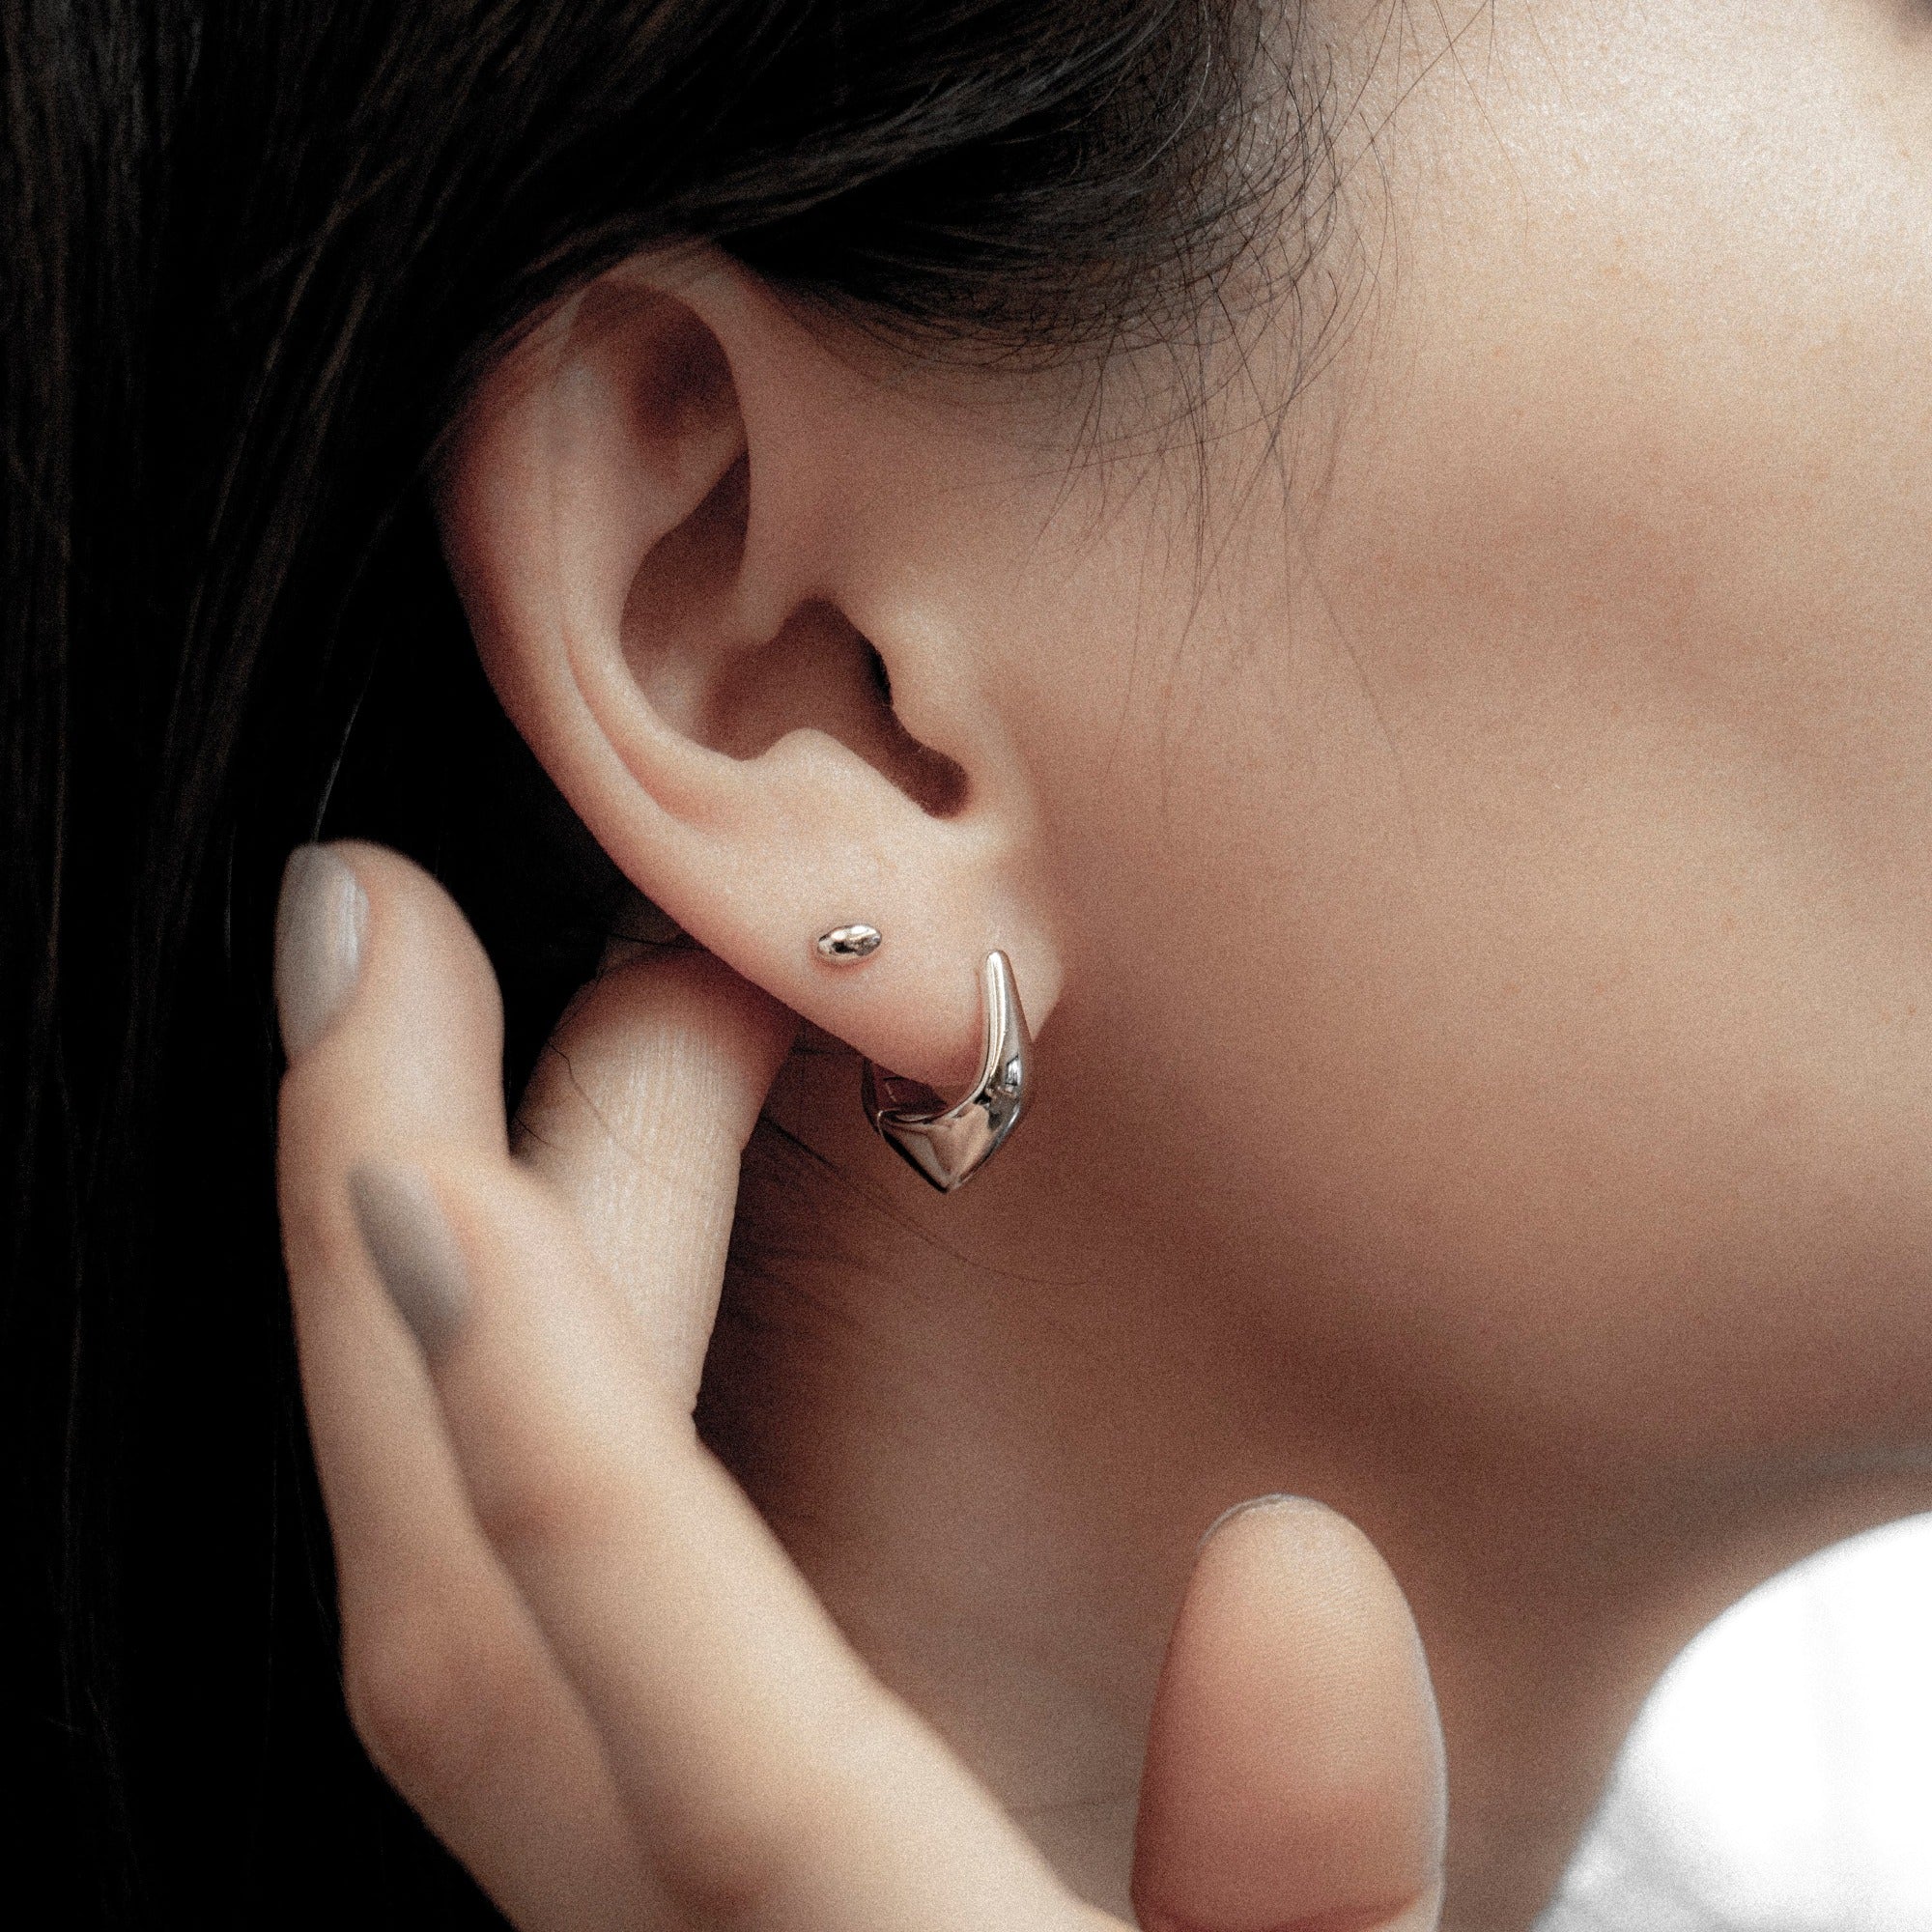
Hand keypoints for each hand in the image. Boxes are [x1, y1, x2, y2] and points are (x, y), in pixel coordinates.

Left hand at [274, 841, 1446, 1931]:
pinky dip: (457, 1369)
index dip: (577, 1468)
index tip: (457, 1186)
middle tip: (369, 924)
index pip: (731, 1765)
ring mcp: (622, 1896)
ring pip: (432, 1599)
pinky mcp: (615, 1831)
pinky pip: (481, 1591)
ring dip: (390, 1278)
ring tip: (405, 999)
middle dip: (382, 1254)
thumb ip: (1328, 1884)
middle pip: (464, 1644)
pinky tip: (495, 1200)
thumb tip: (1286, 1568)